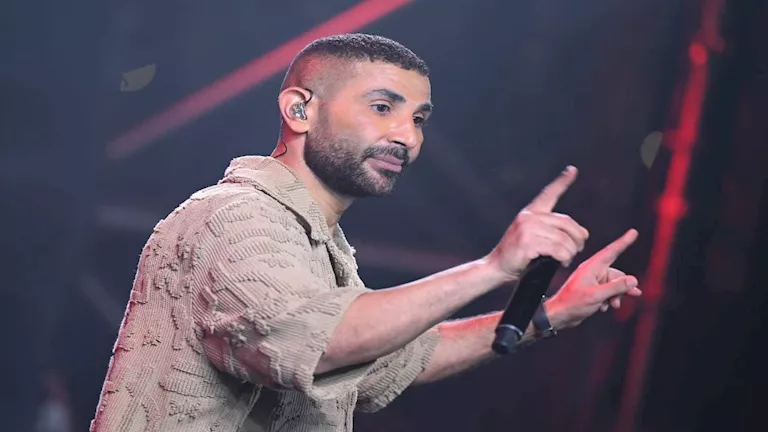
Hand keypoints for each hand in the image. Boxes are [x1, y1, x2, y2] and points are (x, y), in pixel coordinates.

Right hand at [488, 166, 589, 280]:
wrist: (495, 267)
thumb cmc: (516, 255)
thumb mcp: (530, 236)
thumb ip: (552, 231)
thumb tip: (584, 233)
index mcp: (530, 212)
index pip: (549, 194)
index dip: (562, 181)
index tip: (572, 170)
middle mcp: (529, 217)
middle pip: (567, 223)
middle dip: (577, 238)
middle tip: (577, 249)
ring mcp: (527, 229)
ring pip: (564, 239)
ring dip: (570, 252)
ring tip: (566, 259)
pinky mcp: (528, 243)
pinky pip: (558, 249)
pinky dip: (564, 258)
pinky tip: (561, 262)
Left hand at [543, 229, 640, 329]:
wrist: (559, 316)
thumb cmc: (572, 304)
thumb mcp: (597, 295)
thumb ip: (616, 287)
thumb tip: (633, 280)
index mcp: (592, 267)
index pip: (611, 251)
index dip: (624, 242)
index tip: (633, 232)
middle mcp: (593, 271)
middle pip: (617, 274)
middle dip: (622, 287)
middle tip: (622, 298)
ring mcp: (593, 281)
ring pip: (614, 285)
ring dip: (616, 296)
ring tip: (612, 305)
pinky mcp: (593, 290)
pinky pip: (609, 291)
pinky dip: (609, 299)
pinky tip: (604, 307)